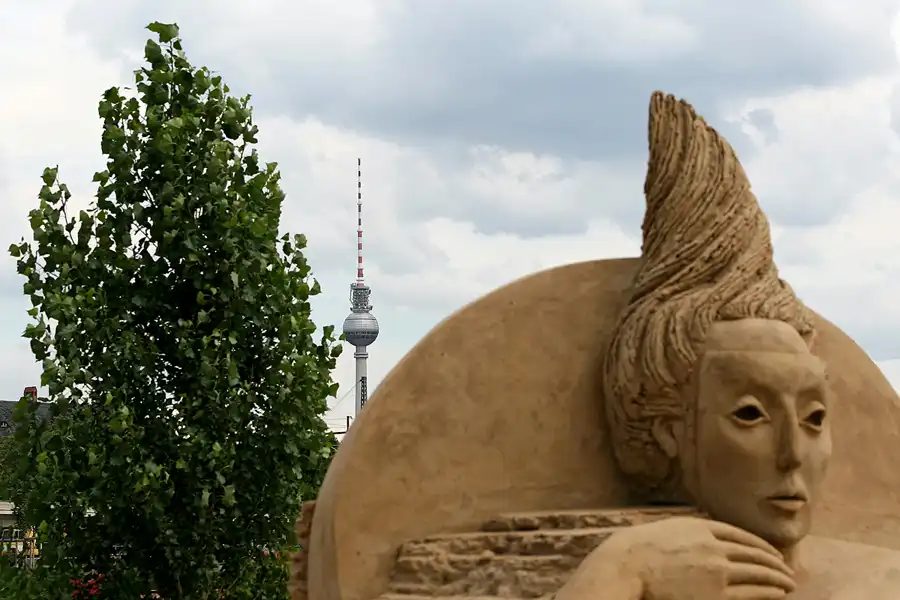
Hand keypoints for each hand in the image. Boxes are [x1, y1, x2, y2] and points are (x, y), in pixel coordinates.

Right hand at [589, 516, 794, 599]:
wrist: (628, 565)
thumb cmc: (641, 549)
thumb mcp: (670, 528)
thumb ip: (693, 530)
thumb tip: (710, 534)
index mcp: (702, 528)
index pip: (742, 536)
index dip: (762, 546)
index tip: (774, 553)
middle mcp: (714, 547)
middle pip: (754, 554)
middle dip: (775, 563)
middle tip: (788, 571)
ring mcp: (716, 571)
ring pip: (757, 574)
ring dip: (777, 579)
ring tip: (788, 584)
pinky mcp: (716, 595)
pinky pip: (750, 593)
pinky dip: (768, 593)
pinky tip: (777, 594)